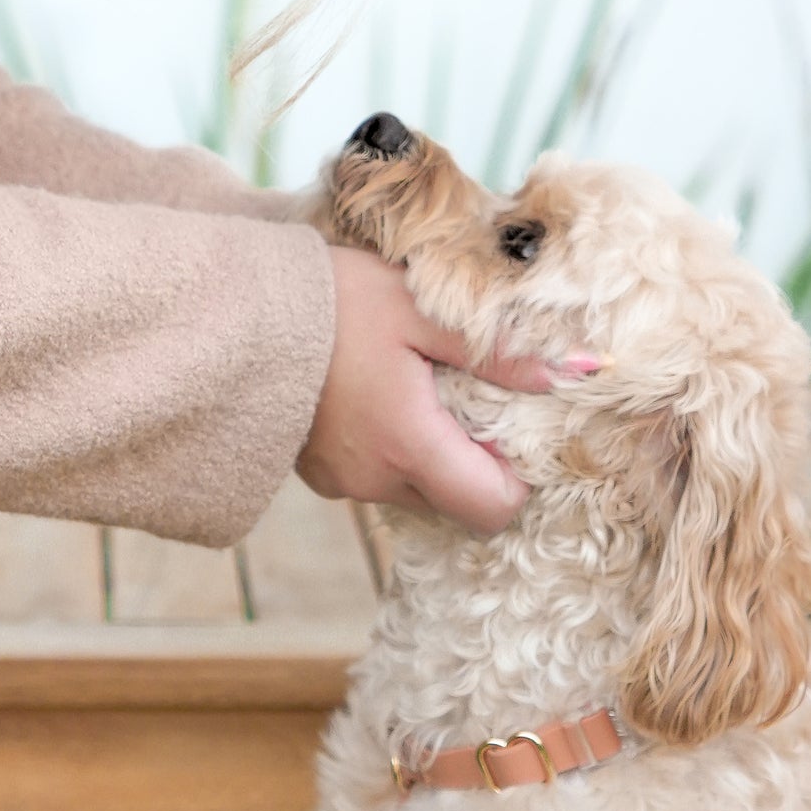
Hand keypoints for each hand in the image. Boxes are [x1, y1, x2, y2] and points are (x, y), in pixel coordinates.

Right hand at [298, 247, 595, 534]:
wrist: (235, 311)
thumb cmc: (331, 302)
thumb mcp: (422, 311)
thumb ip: (498, 349)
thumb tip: (575, 372)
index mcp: (410, 445)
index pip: (493, 508)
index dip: (518, 477)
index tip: (514, 427)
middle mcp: (376, 480)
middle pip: (457, 502)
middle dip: (476, 463)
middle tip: (472, 400)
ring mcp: (343, 483)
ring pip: (417, 490)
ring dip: (433, 454)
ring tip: (420, 389)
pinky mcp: (318, 474)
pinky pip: (378, 476)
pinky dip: (393, 449)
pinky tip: (380, 397)